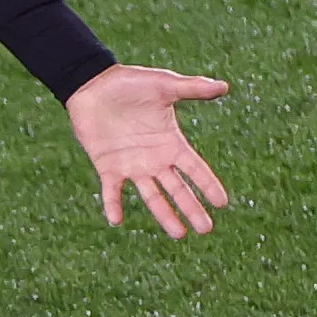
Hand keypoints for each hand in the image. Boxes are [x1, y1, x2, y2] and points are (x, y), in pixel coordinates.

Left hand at [65, 64, 232, 236]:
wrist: (93, 84)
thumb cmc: (130, 83)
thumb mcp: (164, 85)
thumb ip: (192, 88)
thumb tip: (224, 87)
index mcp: (171, 142)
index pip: (195, 168)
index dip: (207, 185)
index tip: (222, 203)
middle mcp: (154, 159)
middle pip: (178, 189)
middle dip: (192, 209)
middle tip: (206, 229)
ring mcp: (132, 165)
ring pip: (152, 196)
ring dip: (164, 215)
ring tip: (178, 234)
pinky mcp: (108, 166)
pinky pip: (112, 191)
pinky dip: (113, 205)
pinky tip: (116, 220)